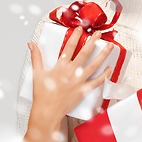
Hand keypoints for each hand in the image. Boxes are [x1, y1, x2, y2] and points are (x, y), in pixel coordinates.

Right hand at [20, 27, 112, 141]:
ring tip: (110, 47)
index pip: (69, 47)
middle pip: (85, 53)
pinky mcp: (84, 90)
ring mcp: (79, 80)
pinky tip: (110, 68)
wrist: (47, 112)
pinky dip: (105, 75)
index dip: (75, 37)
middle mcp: (72, 72)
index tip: (80, 29)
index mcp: (61, 66)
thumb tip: (32, 45)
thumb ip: (36, 57)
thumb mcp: (37, 73)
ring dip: (103, 55)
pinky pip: (97, 81)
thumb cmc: (42, 94)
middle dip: (93, 42)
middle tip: (99, 34)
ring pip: (95, 64)